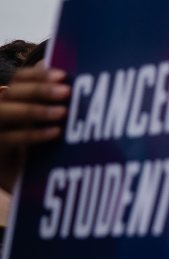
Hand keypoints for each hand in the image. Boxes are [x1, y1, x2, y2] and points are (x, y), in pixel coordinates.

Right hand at [0, 67, 69, 190]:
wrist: (22, 183)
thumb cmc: (39, 151)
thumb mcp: (47, 125)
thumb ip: (54, 104)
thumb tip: (72, 78)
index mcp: (11, 100)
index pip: (20, 79)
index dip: (38, 74)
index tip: (63, 75)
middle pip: (12, 93)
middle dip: (39, 90)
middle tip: (67, 91)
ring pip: (5, 113)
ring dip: (35, 111)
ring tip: (64, 112)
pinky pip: (10, 139)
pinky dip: (33, 134)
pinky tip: (55, 133)